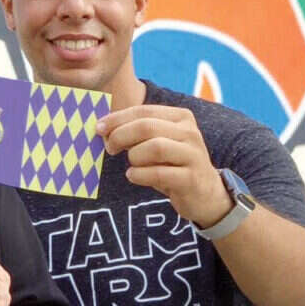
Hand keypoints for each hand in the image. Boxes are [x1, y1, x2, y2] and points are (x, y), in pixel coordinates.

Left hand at [96, 105, 230, 226]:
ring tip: (131, 165)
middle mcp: (190, 132)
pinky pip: (159, 174)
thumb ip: (137, 132)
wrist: (206, 194)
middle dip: (121, 136)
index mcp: (181, 117)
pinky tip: (134, 176)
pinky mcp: (191, 179)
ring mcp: (193, 155)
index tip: (99, 128)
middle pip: (146, 126)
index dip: (117, 119)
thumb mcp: (159, 143)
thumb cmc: (174, 165)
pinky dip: (140, 175)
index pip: (143, 111)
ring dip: (134, 157)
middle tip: (109, 148)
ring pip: (154, 148)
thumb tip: (103, 127)